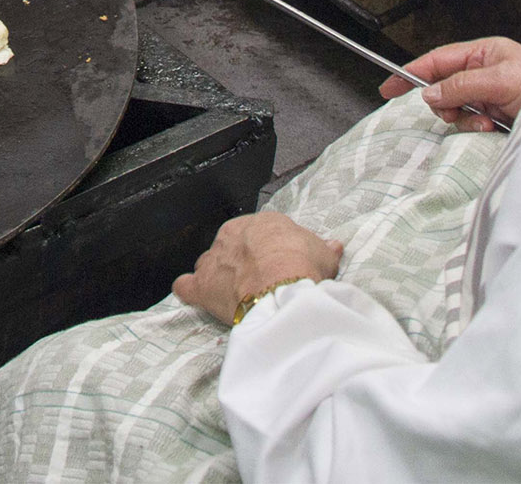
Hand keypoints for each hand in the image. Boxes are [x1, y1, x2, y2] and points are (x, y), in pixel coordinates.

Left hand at [173, 212, 342, 323]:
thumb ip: (323, 249)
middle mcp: (233, 235)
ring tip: (232, 294)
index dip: (269, 253)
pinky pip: (187, 285)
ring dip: (217, 276)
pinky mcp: (203, 284)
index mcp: (262, 224)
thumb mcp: (323, 254)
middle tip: (259, 283)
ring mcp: (215, 259)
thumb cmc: (302, 266)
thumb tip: (334, 246)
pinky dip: (190, 291)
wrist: (282, 289)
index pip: (262, 235)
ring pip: (209, 264)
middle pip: (232, 248)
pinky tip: (195, 296)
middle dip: (242, 264)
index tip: (279, 267)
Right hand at [382, 36, 520, 132]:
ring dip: (464, 119)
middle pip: (442, 89)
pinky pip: (470, 124)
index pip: (437, 61)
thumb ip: (461, 85)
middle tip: (459, 111)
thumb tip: (430, 94)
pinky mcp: (495, 117)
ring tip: (485, 122)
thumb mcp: (500, 80)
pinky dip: (476, 129)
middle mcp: (484, 73)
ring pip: (455, 110)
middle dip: (447, 104)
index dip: (411, 73)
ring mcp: (488, 96)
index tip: (388, 87)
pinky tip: (492, 128)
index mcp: (483, 54)